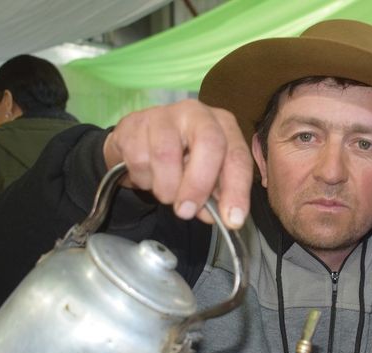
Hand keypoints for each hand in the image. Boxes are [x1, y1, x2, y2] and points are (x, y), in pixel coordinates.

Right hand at [102, 99, 252, 227]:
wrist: (137, 142)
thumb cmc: (181, 159)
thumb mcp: (205, 175)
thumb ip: (215, 195)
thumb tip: (219, 215)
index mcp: (224, 126)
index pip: (237, 156)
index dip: (237, 189)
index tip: (232, 219)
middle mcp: (198, 113)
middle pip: (209, 143)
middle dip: (199, 184)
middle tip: (187, 212)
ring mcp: (164, 114)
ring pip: (167, 155)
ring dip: (166, 187)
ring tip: (166, 193)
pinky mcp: (134, 122)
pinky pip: (138, 159)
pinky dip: (142, 179)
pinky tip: (146, 175)